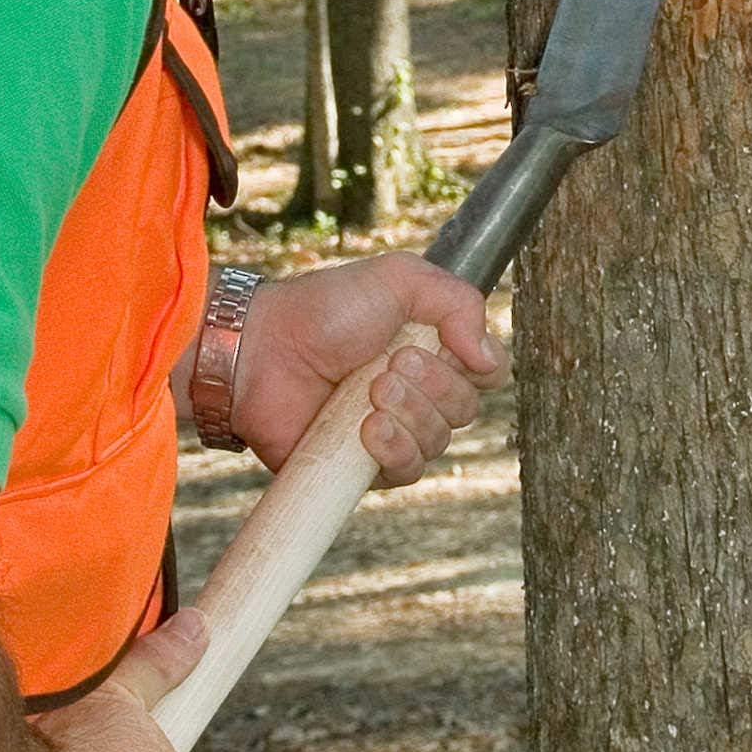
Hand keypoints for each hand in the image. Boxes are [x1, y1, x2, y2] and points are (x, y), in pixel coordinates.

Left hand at [234, 252, 508, 485]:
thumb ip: (459, 302)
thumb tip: (488, 359)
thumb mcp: (399, 279)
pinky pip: (406, 472)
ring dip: (411, 413)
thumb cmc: (323, 310)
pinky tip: (368, 429)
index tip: (440, 344)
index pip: (485, 373)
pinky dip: (395, 449)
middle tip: (387, 364)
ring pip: (439, 441)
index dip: (473, 365)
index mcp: (428, 349)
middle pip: (465, 409)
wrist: (263, 350)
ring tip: (370, 391)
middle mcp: (415, 392)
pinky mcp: (362, 465)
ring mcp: (390, 431)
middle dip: (433, 385)